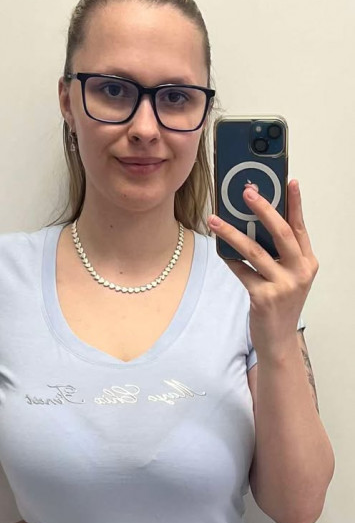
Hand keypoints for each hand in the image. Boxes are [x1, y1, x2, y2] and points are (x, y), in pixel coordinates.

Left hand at [208, 180, 318, 360]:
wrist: (278, 341)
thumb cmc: (281, 306)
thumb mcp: (289, 278)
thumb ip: (280, 255)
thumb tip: (256, 225)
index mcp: (308, 263)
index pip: (300, 227)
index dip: (295, 204)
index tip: (290, 181)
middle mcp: (299, 272)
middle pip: (280, 232)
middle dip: (263, 208)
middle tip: (246, 192)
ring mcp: (283, 285)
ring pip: (254, 251)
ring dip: (232, 232)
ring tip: (215, 219)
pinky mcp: (264, 298)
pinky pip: (242, 271)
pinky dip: (229, 259)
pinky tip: (219, 249)